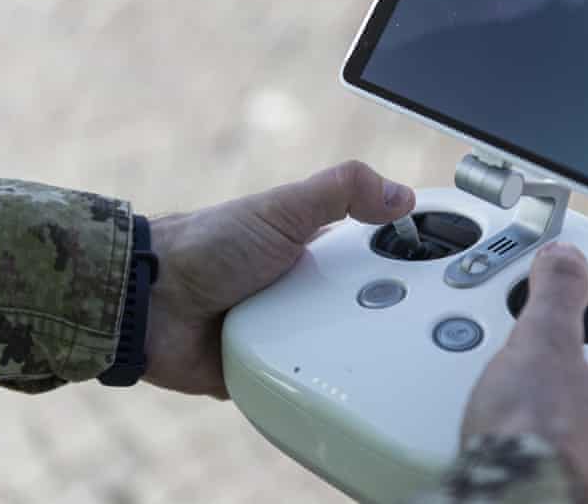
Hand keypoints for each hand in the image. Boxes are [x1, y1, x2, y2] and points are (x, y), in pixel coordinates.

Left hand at [145, 161, 414, 397]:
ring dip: (356, 357)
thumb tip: (403, 195)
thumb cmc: (206, 246)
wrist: (146, 304)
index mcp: (310, 253)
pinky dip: (319, 388)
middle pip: (362, 311)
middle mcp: (301, 294)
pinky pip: (304, 386)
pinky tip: (350, 395)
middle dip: (386, 319)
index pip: (369, 259)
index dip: (402, 265)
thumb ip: (340, 191)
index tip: (441, 278)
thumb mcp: (280, 208)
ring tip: (398, 367)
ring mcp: (284, 335)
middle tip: (426, 332)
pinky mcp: (266, 373)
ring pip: (338, 352)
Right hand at [462, 243, 587, 502]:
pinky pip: (575, 490)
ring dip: (579, 447)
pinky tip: (522, 462)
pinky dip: (555, 475)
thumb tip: (566, 259)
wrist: (505, 500)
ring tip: (534, 426)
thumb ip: (559, 297)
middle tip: (569, 392)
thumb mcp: (545, 346)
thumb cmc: (537, 437)